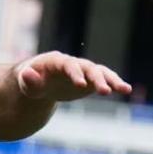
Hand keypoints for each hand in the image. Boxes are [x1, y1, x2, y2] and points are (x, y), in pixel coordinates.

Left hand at [16, 51, 131, 100]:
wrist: (40, 82)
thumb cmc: (31, 81)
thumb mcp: (26, 82)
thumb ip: (28, 79)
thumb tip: (27, 74)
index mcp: (56, 61)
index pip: (68, 65)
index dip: (75, 74)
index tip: (80, 85)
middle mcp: (74, 63)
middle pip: (88, 68)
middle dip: (96, 79)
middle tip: (104, 91)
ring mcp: (84, 70)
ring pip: (100, 73)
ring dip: (112, 80)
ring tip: (124, 89)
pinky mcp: (91, 79)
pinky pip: (105, 80)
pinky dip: (115, 83)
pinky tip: (126, 90)